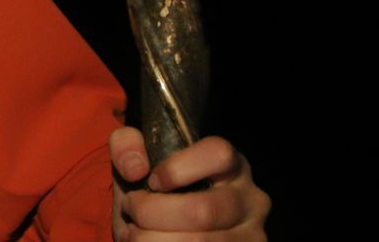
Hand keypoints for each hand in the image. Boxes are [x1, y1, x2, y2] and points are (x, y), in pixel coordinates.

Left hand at [109, 127, 269, 239]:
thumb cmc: (156, 191)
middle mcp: (251, 202)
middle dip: (151, 214)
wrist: (166, 228)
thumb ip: (127, 145)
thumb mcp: (139, 161)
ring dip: (150, 240)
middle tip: (131, 211)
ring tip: (133, 234)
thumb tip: (136, 168)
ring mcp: (250, 237)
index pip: (219, 154)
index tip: (151, 180)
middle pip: (203, 211)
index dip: (176, 168)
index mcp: (232, 166)